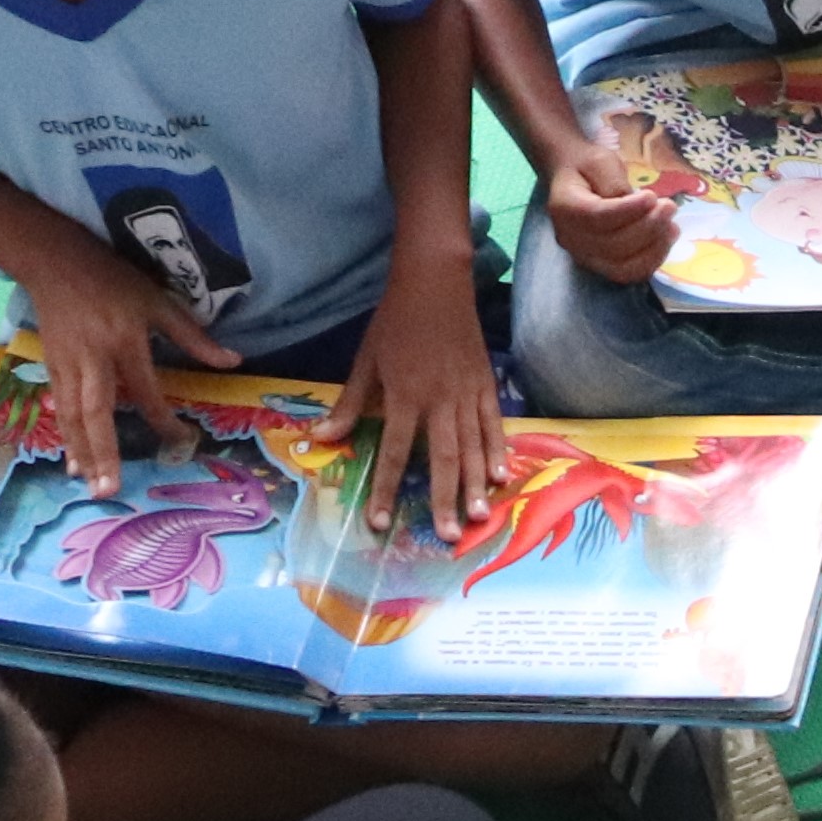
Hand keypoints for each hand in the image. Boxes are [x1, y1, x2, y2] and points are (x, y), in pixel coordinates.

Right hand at [27, 242, 241, 501]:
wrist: (53, 261)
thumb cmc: (111, 280)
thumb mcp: (157, 300)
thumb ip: (193, 335)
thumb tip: (233, 361)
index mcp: (124, 342)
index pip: (147, 391)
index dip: (164, 419)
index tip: (182, 440)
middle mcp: (93, 360)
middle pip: (96, 414)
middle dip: (103, 453)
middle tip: (109, 490)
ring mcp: (67, 365)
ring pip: (73, 416)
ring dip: (82, 453)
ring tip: (90, 486)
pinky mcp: (50, 367)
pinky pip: (60, 408)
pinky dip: (67, 436)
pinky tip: (73, 460)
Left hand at [330, 257, 510, 532]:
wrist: (436, 284)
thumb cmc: (395, 322)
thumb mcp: (365, 360)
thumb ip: (350, 405)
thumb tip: (321, 438)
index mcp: (405, 395)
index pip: (396, 451)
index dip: (387, 489)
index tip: (381, 521)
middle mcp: (439, 400)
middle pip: (443, 458)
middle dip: (445, 499)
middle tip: (448, 536)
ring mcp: (467, 394)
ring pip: (473, 447)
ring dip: (475, 484)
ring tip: (479, 517)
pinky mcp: (485, 385)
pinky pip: (493, 425)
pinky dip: (497, 451)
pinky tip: (500, 477)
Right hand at [544, 149, 682, 289]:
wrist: (575, 179)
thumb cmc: (589, 167)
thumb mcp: (601, 161)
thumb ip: (613, 181)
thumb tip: (633, 203)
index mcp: (564, 208)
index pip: (597, 217)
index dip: (628, 210)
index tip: (651, 196)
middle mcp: (570, 238)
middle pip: (612, 244)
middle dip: (648, 227)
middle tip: (669, 206)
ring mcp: (584, 256)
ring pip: (622, 266)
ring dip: (654, 247)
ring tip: (672, 224)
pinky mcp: (601, 265)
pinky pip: (629, 273)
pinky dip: (652, 259)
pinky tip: (666, 238)